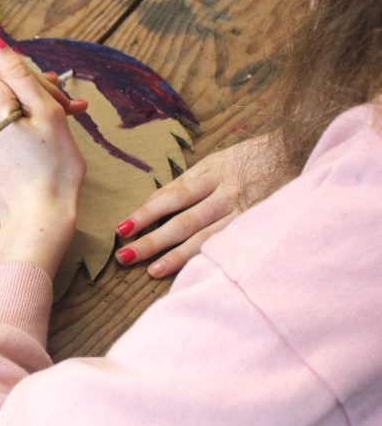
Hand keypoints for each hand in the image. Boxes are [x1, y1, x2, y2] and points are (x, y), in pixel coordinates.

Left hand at [0, 34, 86, 276]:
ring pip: (10, 105)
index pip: (22, 75)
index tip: (67, 110)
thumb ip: (18, 72)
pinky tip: (44, 138)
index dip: (49, 90)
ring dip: (36, 112)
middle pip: (14, 88)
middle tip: (69, 118)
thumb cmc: (50, 168)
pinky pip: (2, 122)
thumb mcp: (45, 111)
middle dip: (43, 100)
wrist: (37, 216)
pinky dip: (23, 126)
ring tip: (60, 130)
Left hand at [113, 135, 272, 276]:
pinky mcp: (260, 225)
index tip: (122, 228)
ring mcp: (246, 211)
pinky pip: (230, 245)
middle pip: (184, 219)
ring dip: (176, 255)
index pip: (173, 195)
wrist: (303, 152)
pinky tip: (192, 273)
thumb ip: (190, 181)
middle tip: (125, 255)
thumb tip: (154, 201)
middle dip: (153, 239)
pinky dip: (209, 259)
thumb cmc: (254, 158)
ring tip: (152, 270)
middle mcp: (226, 192)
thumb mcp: (219, 159)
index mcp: (213, 171)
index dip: (146, 211)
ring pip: (206, 237)